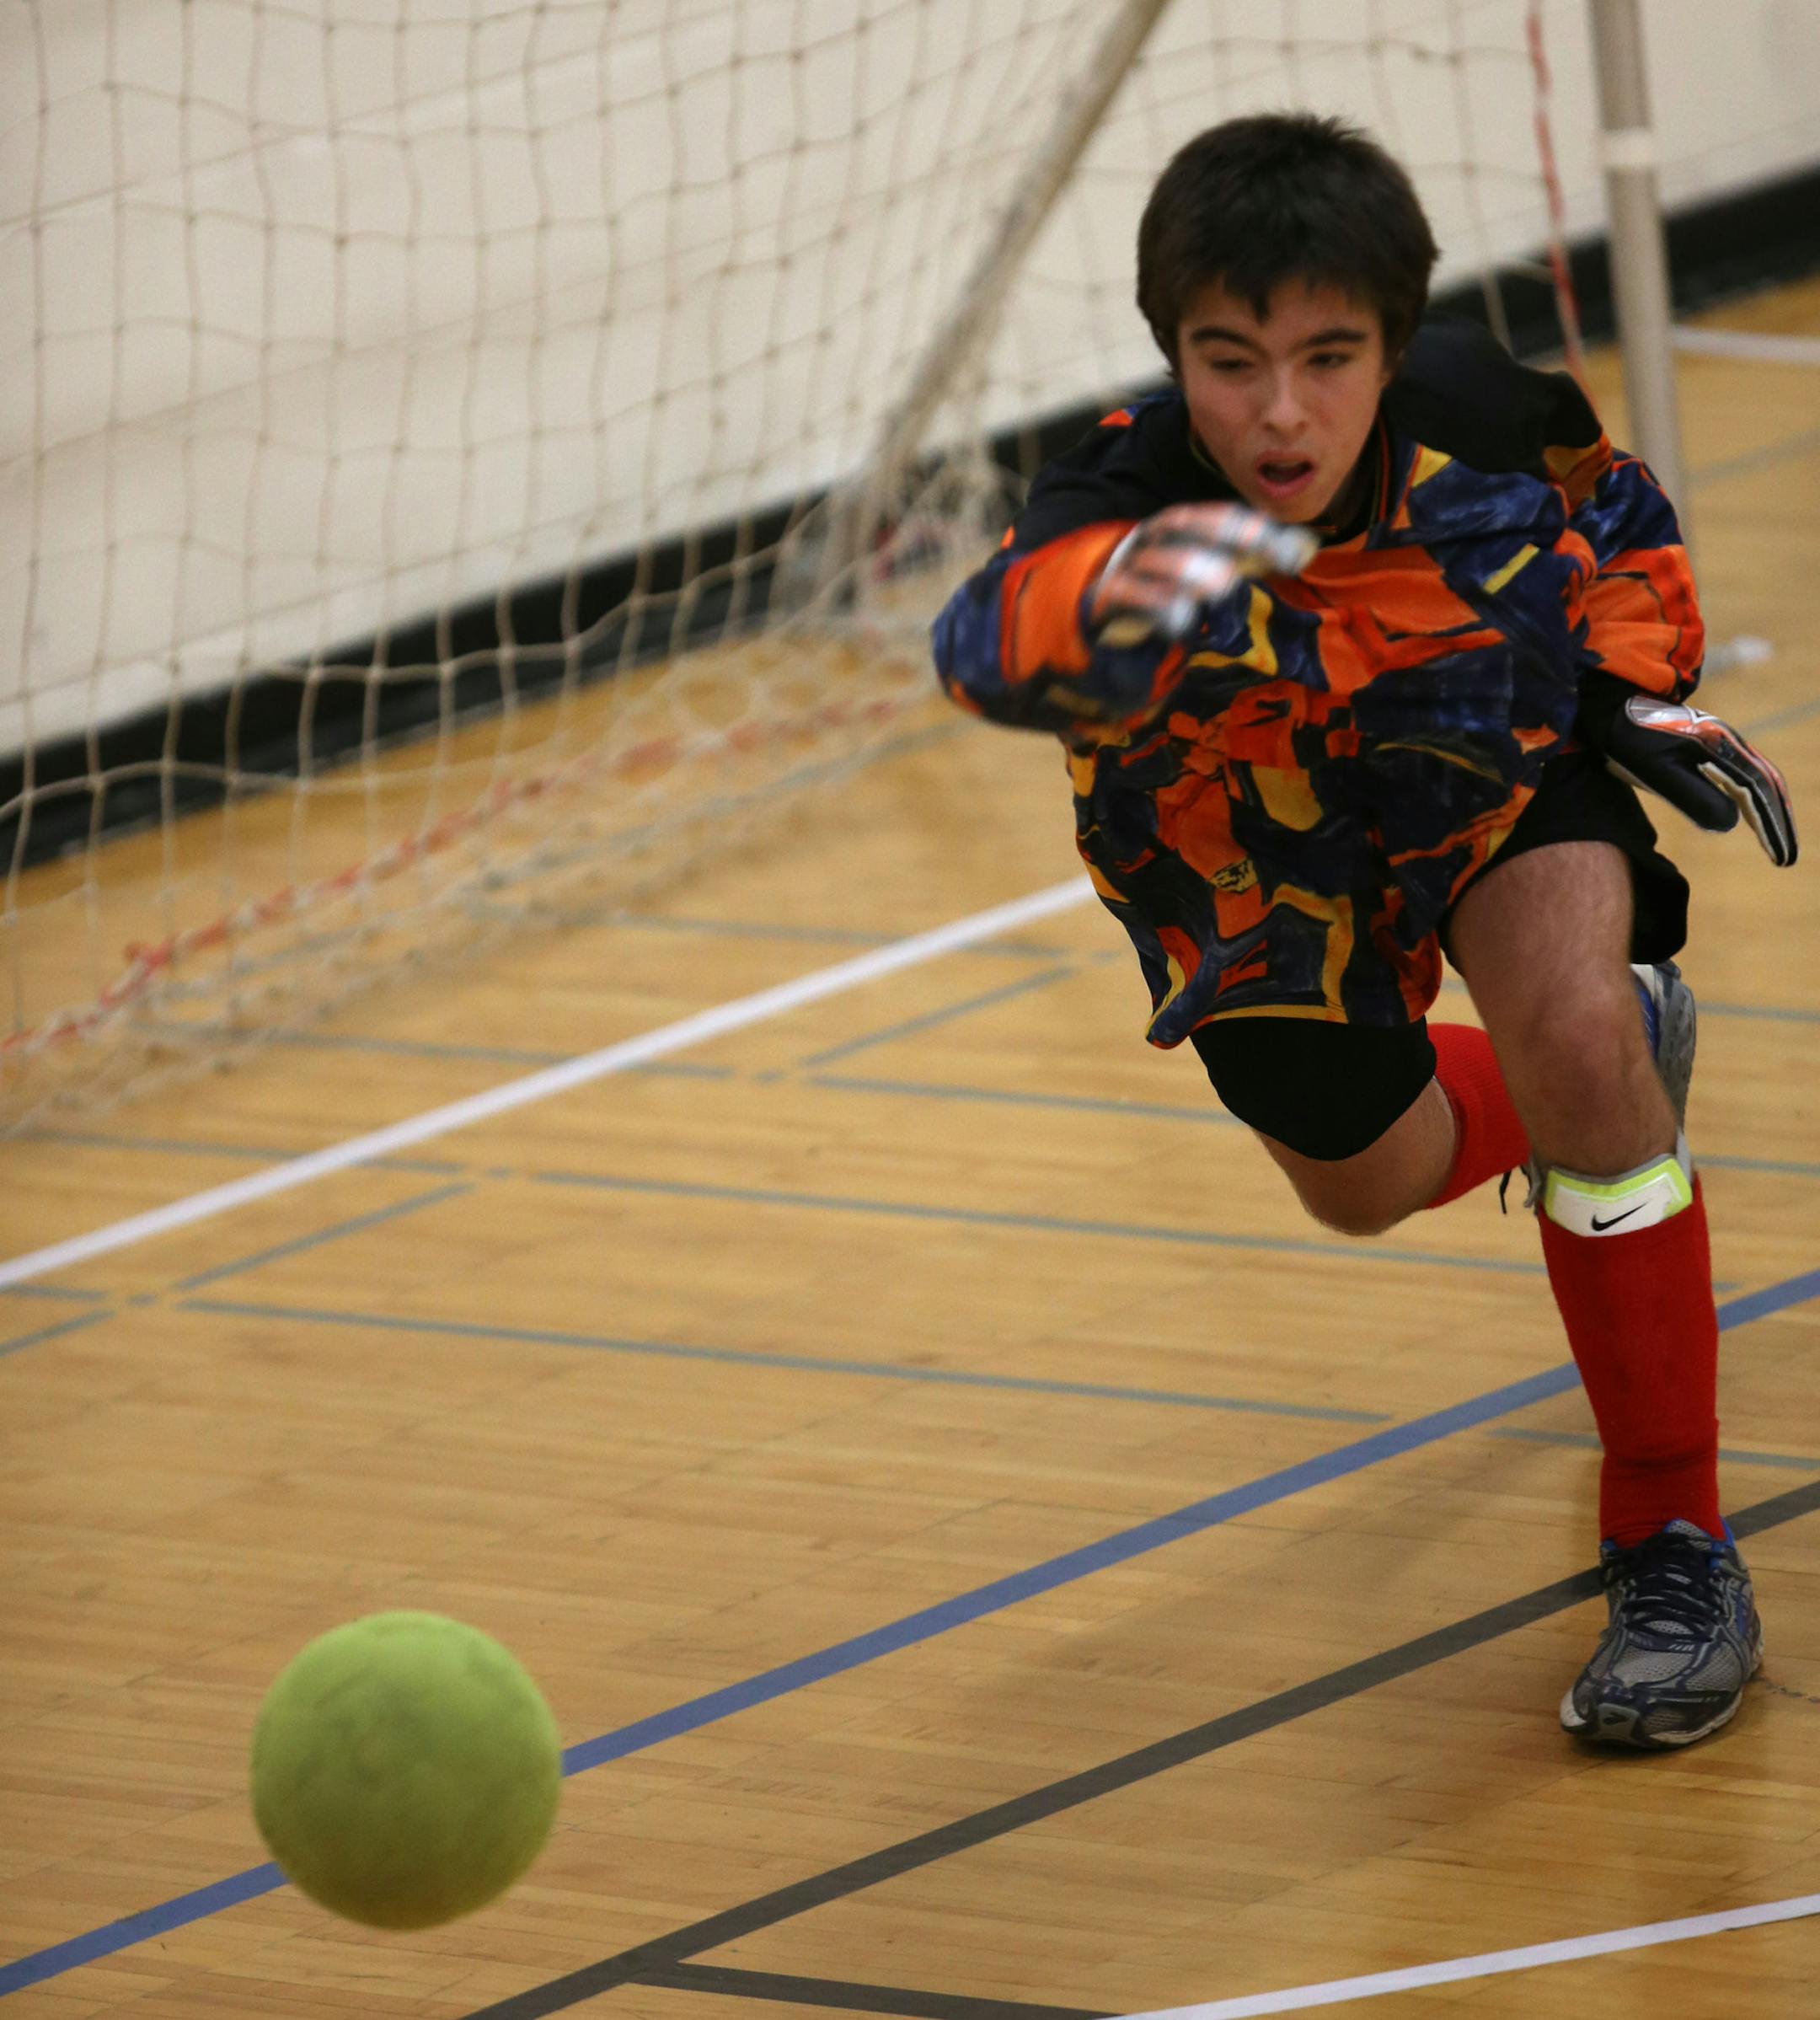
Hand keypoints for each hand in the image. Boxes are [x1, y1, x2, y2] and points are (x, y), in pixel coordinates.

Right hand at [1085, 503, 1316, 648]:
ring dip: (1188, 569)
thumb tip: (1308, 546)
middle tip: (1258, 548)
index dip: (1250, 528)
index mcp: (1179, 526)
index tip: (1290, 549)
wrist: (1100, 608)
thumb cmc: (1164, 582)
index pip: (1217, 518)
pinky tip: (1181, 622)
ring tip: (1222, 584)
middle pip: (1183, 526)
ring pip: (1156, 561)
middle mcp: (1152, 539)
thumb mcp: (1211, 565)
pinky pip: (1127, 595)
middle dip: (1219, 535)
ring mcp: (1127, 567)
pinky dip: (1153, 605)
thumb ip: (1255, 557)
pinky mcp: (1105, 598)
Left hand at [1601, 692, 1797, 866]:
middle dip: (1779, 822)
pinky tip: (1748, 811)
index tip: (1781, 858)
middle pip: (1766, 786)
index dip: (1772, 826)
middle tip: (1786, 858)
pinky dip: (1753, 797)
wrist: (1613, 706)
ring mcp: (1720, 743)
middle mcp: (1729, 744)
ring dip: (1769, 810)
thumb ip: (1695, 797)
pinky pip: (1742, 775)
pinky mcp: (1708, 746)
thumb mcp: (1658, 772)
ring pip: (1757, 780)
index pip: (1759, 794)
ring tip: (1775, 839)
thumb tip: (1732, 823)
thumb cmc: (1632, 741)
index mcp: (1721, 750)